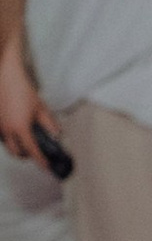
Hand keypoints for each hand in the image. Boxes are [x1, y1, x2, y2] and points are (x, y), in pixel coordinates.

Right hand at [0, 46, 58, 166]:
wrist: (5, 75)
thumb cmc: (21, 88)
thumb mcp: (40, 107)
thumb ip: (49, 123)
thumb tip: (57, 134)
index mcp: (20, 128)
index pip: (33, 151)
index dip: (41, 161)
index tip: (47, 166)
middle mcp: (7, 130)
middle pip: (16, 152)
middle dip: (26, 156)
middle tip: (36, 152)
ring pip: (7, 145)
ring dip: (16, 146)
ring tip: (25, 140)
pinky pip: (1, 135)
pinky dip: (8, 138)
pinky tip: (15, 131)